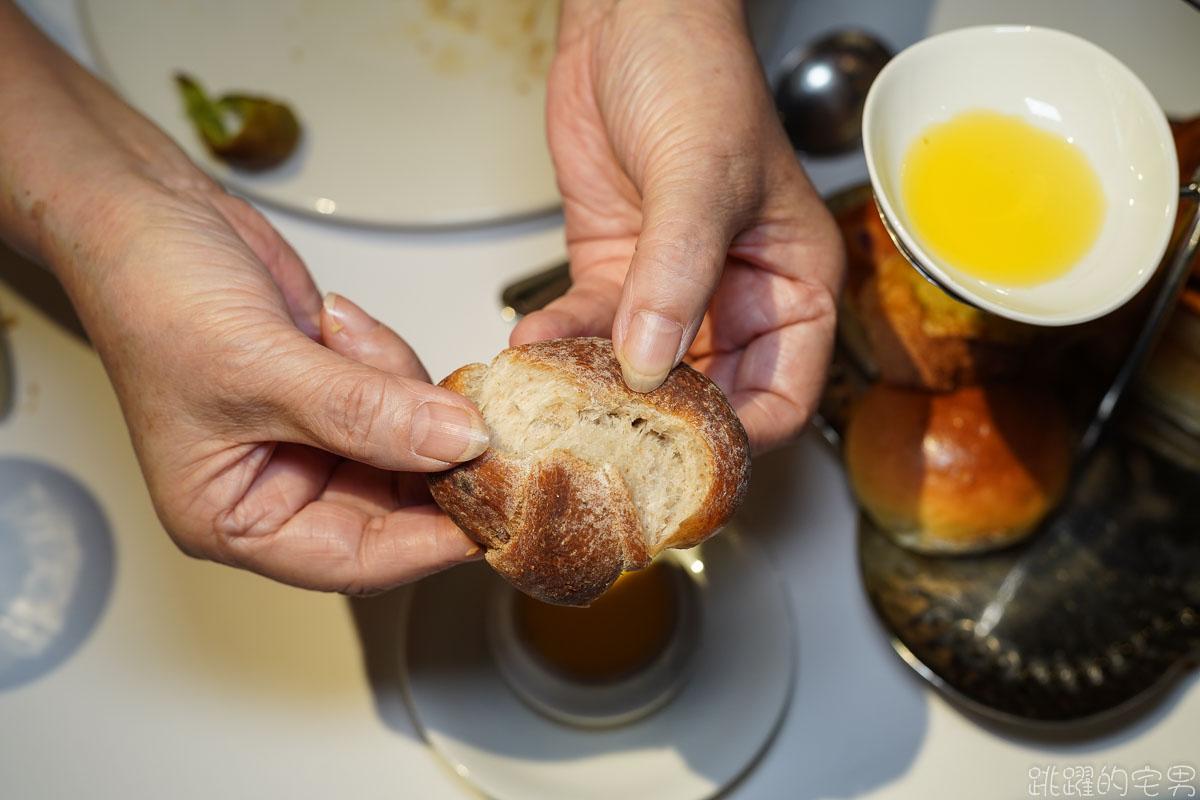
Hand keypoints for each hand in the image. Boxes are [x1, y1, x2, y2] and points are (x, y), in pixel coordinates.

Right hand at [0, 2, 485, 592]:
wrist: (144, 212)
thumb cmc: (152, 295)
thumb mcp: (259, 366)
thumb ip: (364, 413)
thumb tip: (455, 444)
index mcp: (233, 517)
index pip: (354, 560)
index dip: (429, 543)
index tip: (493, 515)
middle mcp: (274, 488)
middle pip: (393, 505)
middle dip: (430, 455)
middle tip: (474, 418)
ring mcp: (309, 438)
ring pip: (407, 445)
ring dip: (403, 392)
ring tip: (349, 339)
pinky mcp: (335, 391)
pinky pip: (399, 395)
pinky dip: (390, 361)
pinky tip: (339, 324)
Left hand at [513, 0, 844, 452]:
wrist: (628, 20)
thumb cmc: (697, 73)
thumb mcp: (701, 177)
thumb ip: (678, 275)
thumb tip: (650, 366)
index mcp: (793, 286)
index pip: (781, 397)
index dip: (739, 440)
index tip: (684, 466)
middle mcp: (737, 300)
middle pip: (706, 400)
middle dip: (655, 427)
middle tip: (603, 448)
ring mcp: (672, 293)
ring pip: (638, 373)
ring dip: (595, 388)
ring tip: (553, 399)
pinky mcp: (617, 276)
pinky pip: (590, 331)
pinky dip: (561, 342)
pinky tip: (531, 345)